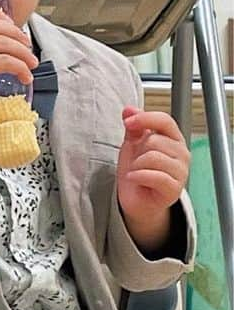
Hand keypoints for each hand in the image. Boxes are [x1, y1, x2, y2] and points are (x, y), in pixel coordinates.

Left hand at [117, 107, 189, 254]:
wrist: (136, 200)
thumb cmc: (137, 171)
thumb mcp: (132, 145)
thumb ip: (133, 127)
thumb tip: (129, 109)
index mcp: (173, 139)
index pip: (165, 120)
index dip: (145, 118)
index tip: (127, 122)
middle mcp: (181, 154)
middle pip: (155, 140)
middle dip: (137, 150)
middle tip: (135, 162)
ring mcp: (180, 172)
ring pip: (154, 157)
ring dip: (136, 165)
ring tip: (136, 171)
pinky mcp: (174, 189)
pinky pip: (155, 176)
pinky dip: (138, 176)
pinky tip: (134, 178)